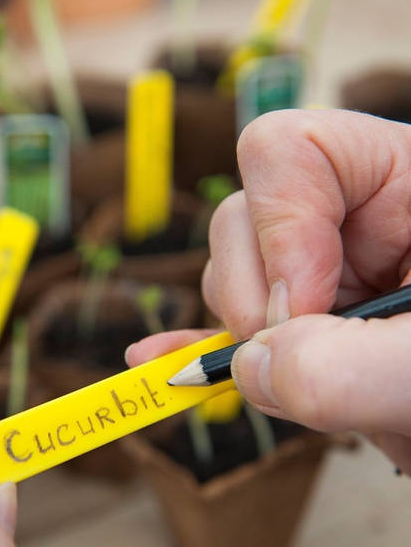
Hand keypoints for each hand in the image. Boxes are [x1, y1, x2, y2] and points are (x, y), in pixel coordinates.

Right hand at [126, 109, 410, 471]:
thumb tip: (251, 367)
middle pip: (240, 223)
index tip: (304, 302)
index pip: (287, 150)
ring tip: (335, 397)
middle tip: (296, 356)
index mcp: (399, 176)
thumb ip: (356, 365)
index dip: (277, 224)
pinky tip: (161, 366)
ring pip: (232, 284)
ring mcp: (316, 274)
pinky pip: (228, 327)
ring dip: (255, 345)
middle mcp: (346, 218)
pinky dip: (199, 352)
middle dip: (255, 300)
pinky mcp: (299, 327)